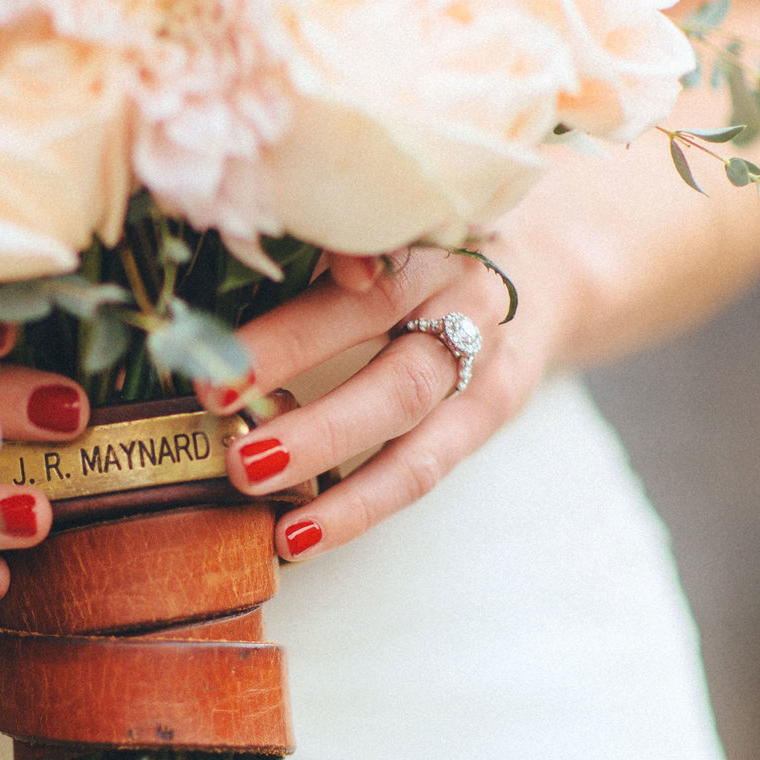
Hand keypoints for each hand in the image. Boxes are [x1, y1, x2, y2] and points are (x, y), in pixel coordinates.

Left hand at [204, 239, 548, 562]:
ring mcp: (482, 359)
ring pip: (403, 413)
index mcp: (427, 235)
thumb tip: (214, 277)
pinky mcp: (489, 412)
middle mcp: (461, 294)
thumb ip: (324, 245)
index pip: (356, 270)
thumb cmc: (429, 247)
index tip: (211, 351)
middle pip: (381, 339)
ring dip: (323, 451)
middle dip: (294, 371)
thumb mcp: (392, 224)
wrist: (547, 274)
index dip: (287, 316)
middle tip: (215, 405)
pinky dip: (357, 506)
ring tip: (250, 479)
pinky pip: (423, 468)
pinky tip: (299, 534)